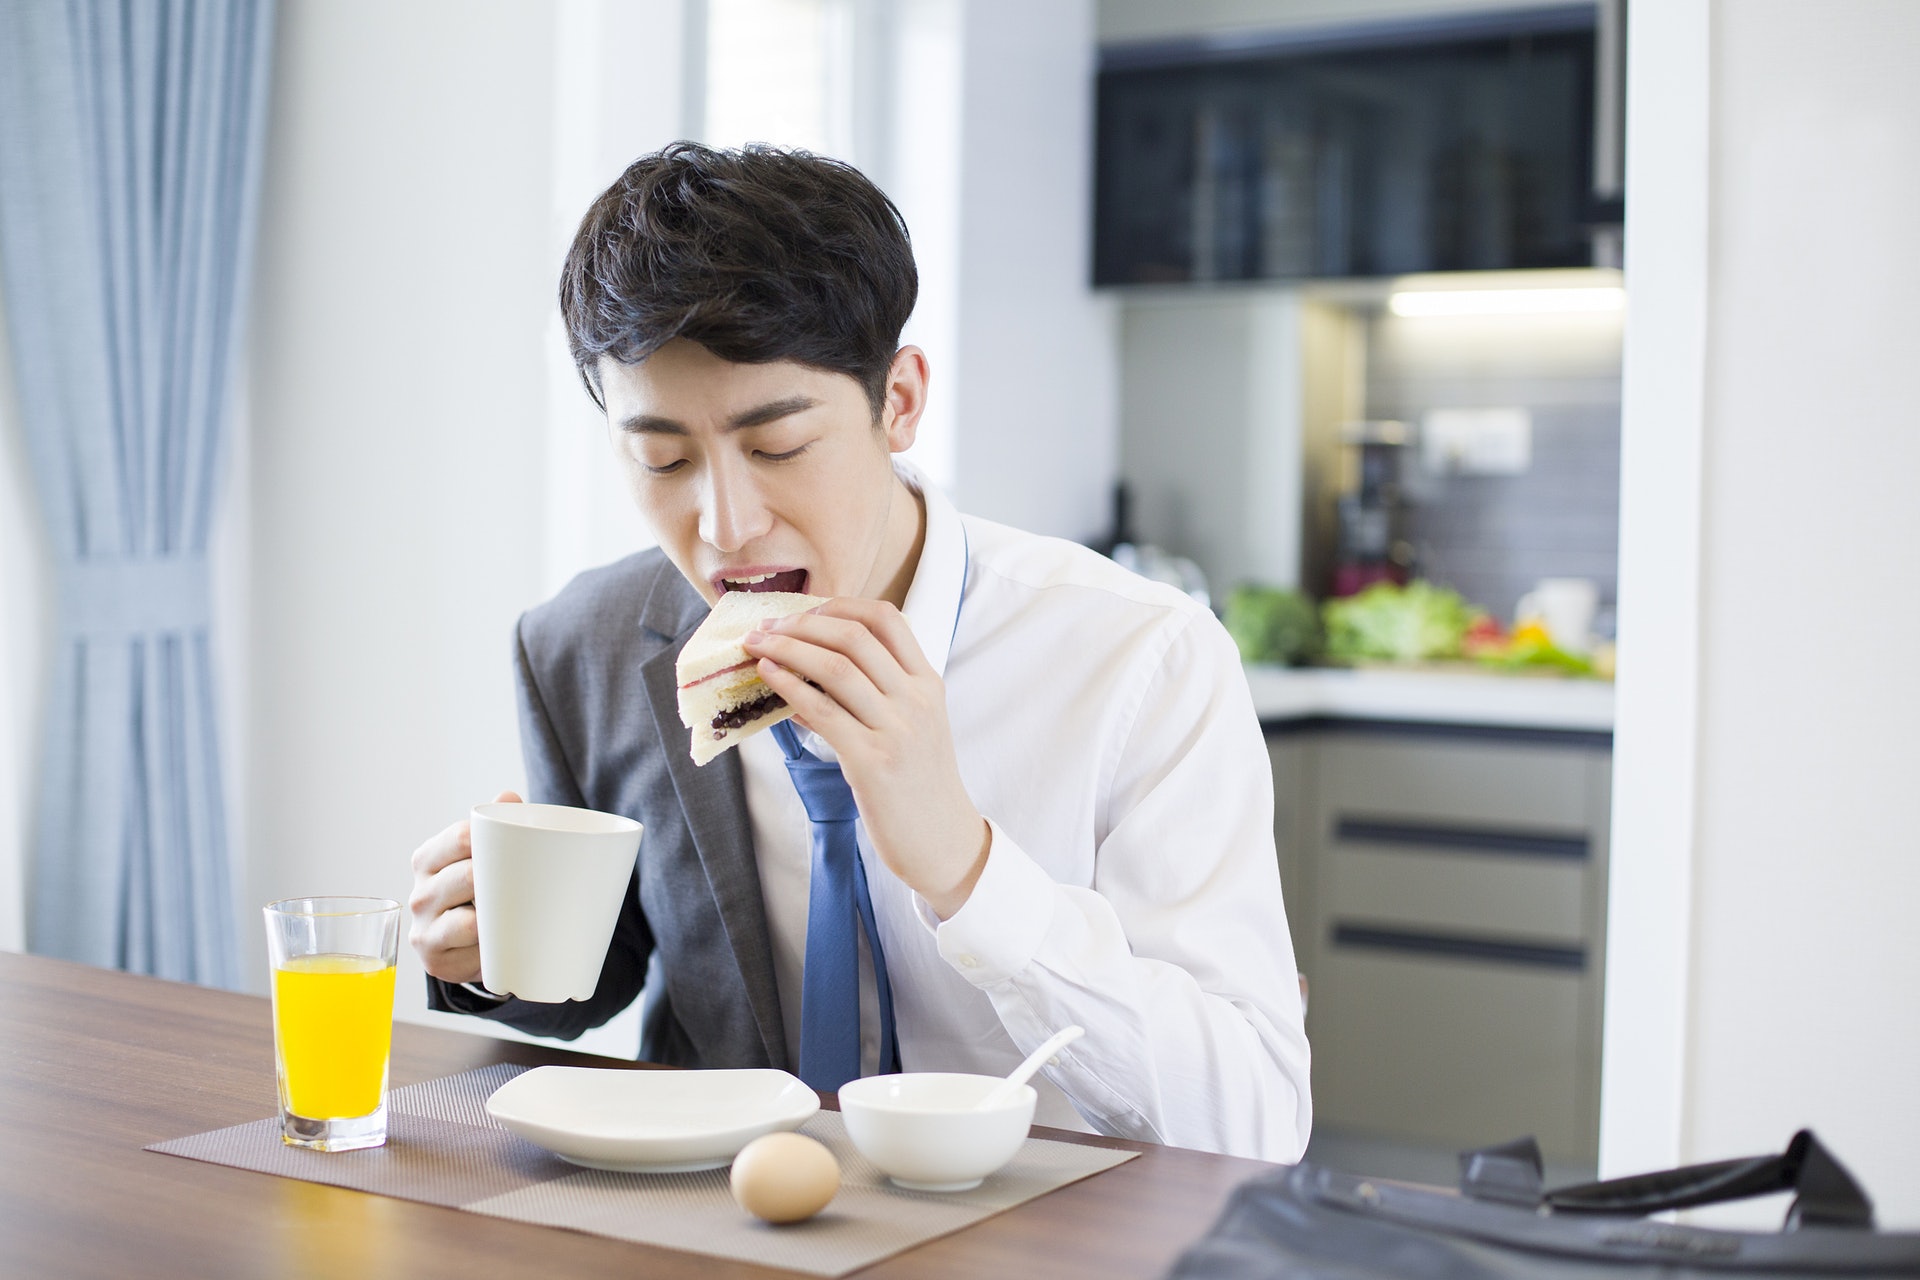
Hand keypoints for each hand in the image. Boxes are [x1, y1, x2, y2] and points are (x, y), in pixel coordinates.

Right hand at [408, 789, 520, 983]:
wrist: (468, 945)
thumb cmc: (481, 890)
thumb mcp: (485, 857)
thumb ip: (496, 826)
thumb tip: (508, 797)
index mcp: (427, 859)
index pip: (460, 838)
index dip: (493, 840)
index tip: (525, 843)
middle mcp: (419, 894)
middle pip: (466, 877)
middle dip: (501, 881)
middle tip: (535, 881)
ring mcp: (423, 930)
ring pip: (469, 922)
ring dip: (500, 920)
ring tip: (524, 915)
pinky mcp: (436, 962)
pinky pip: (474, 955)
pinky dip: (495, 951)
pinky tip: (508, 945)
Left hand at [744, 600, 989, 917]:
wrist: (942, 841)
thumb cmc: (920, 784)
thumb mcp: (913, 726)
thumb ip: (878, 694)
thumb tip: (810, 673)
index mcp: (928, 684)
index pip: (887, 619)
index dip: (840, 605)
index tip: (805, 610)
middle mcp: (916, 699)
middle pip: (854, 636)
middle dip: (802, 624)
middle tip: (766, 627)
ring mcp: (897, 730)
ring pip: (836, 668)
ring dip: (787, 649)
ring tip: (757, 646)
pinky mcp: (873, 762)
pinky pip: (823, 712)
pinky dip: (790, 687)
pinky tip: (769, 678)